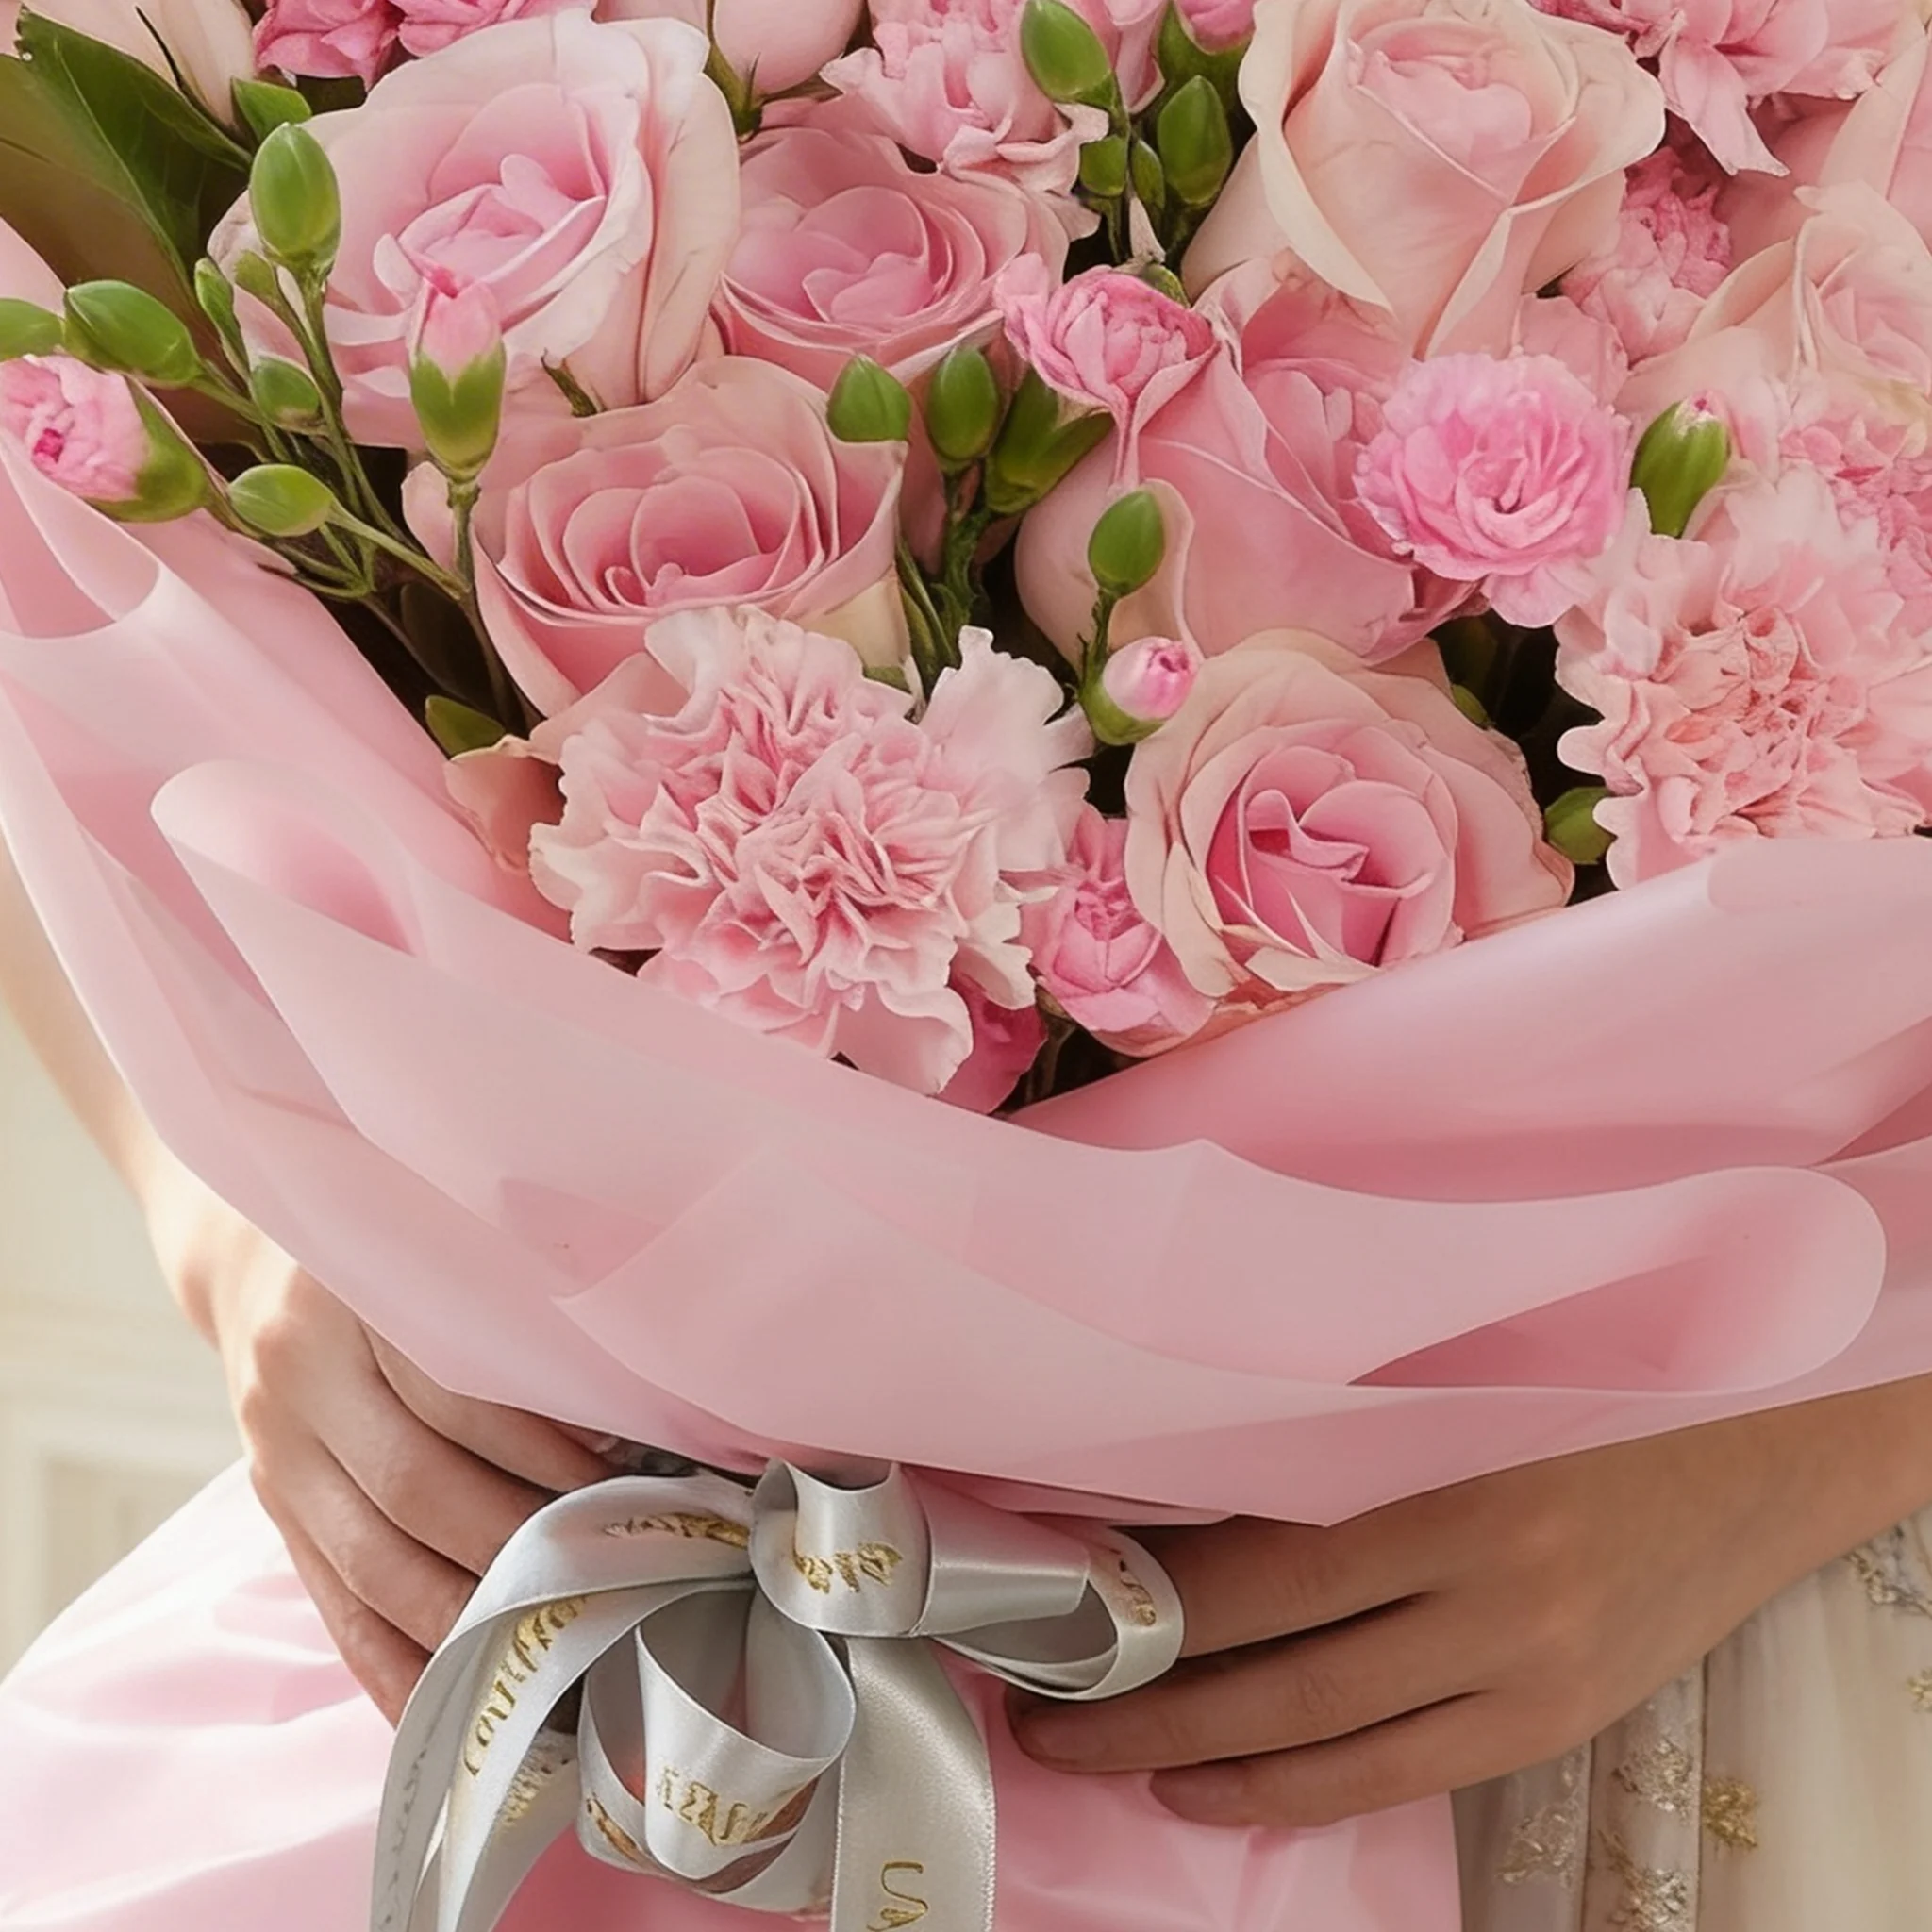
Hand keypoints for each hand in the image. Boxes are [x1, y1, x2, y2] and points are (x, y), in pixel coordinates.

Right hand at [154, 1172, 613, 1722]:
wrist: (251, 1256)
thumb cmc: (392, 1248)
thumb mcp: (440, 1238)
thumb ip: (515, 1298)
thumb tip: (642, 1387)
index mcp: (356, 1291)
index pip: (458, 1387)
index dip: (544, 1442)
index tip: (630, 1476)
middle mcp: (301, 1372)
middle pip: (418, 1483)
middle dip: (520, 1539)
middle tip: (614, 1570)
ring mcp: (276, 1451)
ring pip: (374, 1559)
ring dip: (468, 1611)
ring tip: (557, 1638)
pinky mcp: (271, 1509)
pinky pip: (332, 1604)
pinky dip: (391, 1664)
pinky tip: (452, 1705)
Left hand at [1014, 1379, 1931, 1827]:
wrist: (1766, 1441)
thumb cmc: (1594, 1377)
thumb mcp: (1463, 1373)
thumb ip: (1333, 1421)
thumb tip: (1173, 1470)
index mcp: (1452, 1487)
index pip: (1259, 1572)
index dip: (1144, 1606)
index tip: (1049, 1605)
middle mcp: (1489, 1598)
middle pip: (1272, 1678)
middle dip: (1137, 1704)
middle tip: (1034, 1703)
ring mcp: (1523, 1674)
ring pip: (1321, 1744)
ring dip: (1189, 1760)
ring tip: (1088, 1752)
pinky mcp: (1549, 1721)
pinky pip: (1395, 1775)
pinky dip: (1290, 1793)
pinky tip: (1207, 1791)